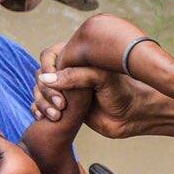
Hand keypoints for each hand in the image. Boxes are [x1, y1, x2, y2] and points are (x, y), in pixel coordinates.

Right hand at [34, 58, 161, 139]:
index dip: (48, 67)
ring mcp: (67, 90)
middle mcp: (70, 72)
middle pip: (41, 74)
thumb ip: (75, 76)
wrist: (133, 115)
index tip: (54, 81)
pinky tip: (43, 117)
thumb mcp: (101, 79)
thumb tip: (46, 80)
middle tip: (62, 104)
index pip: (49, 55)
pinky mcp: (66, 107)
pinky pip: (43, 106)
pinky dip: (39, 110)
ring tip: (57, 114)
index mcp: (78, 58)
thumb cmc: (124, 92)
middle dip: (46, 90)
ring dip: (43, 102)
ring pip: (40, 91)